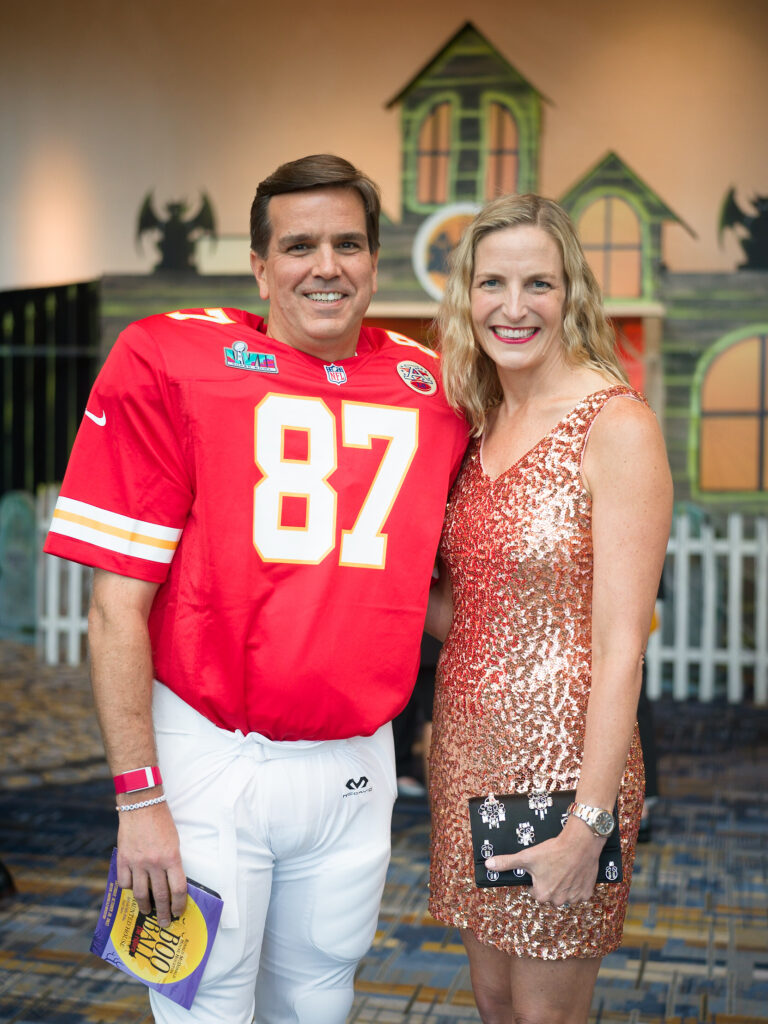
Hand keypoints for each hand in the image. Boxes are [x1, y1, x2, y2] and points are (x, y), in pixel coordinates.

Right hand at [116, 801, 186, 926]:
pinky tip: (131, 890)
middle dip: (163, 913)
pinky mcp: (123, 859)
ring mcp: (137, 862)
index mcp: (172, 857)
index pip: (177, 889)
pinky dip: (128, 888)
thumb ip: (172, 862)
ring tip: (147, 912)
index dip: (179, 904)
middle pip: (160, 896)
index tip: (179, 912)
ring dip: (144, 906)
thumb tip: (171, 883)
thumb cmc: (161, 821)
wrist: (141, 804)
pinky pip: (124, 882)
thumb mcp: (174, 841)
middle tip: (165, 923)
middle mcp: (154, 863)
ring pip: (140, 893)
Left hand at [485, 823, 604, 907]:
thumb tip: (489, 865)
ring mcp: (574, 898)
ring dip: (564, 885)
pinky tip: (575, 872)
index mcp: (542, 895)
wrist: (580, 843)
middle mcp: (558, 901)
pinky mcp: (587, 893)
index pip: (534, 892)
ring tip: (564, 868)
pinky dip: (577, 885)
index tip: (540, 869)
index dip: (536, 879)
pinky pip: (580, 892)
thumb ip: (507, 863)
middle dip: (551, 883)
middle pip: (551, 895)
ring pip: (566, 895)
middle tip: (553, 867)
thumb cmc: (552, 851)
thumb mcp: (526, 856)